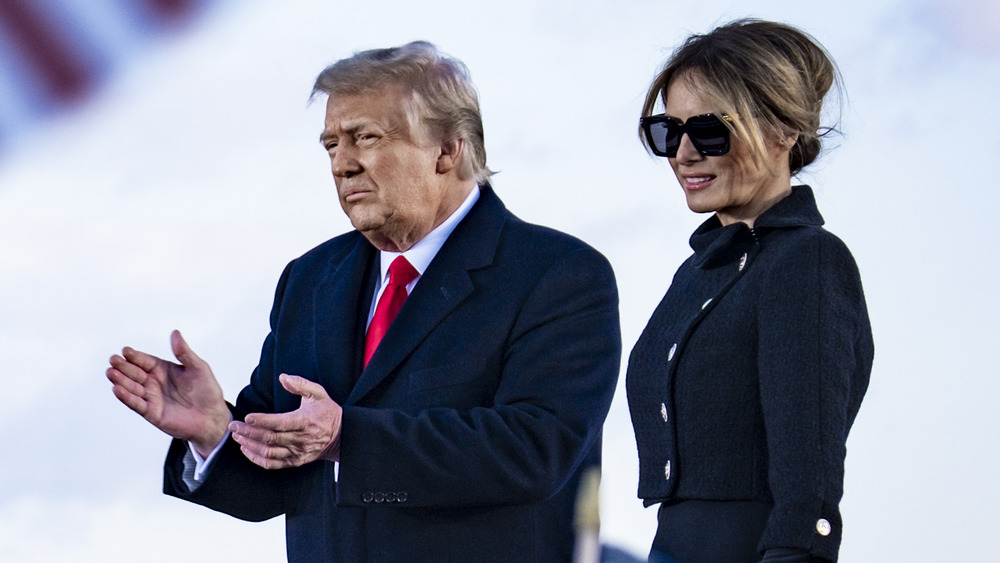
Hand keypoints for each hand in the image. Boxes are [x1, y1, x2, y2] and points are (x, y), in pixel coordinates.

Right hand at [106, 330, 230, 455]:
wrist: (213, 417)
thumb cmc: (207, 391)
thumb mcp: (198, 367)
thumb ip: (184, 352)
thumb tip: (175, 333)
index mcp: (163, 370)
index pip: (145, 361)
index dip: (135, 356)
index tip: (126, 350)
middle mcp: (154, 383)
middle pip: (134, 373)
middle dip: (123, 366)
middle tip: (113, 360)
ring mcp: (152, 398)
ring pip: (132, 388)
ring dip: (120, 381)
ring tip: (111, 372)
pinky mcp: (152, 413)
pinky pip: (136, 404)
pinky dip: (126, 397)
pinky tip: (117, 389)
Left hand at [229, 374, 342, 469]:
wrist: (341, 435)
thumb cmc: (327, 411)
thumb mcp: (318, 393)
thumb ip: (300, 384)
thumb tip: (283, 377)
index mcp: (305, 421)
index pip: (280, 423)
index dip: (262, 421)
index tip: (247, 417)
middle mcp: (300, 439)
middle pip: (270, 438)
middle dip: (249, 432)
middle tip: (234, 425)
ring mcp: (297, 452)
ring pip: (268, 452)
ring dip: (250, 445)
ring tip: (237, 436)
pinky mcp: (295, 461)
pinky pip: (272, 464)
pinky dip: (257, 458)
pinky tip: (247, 449)